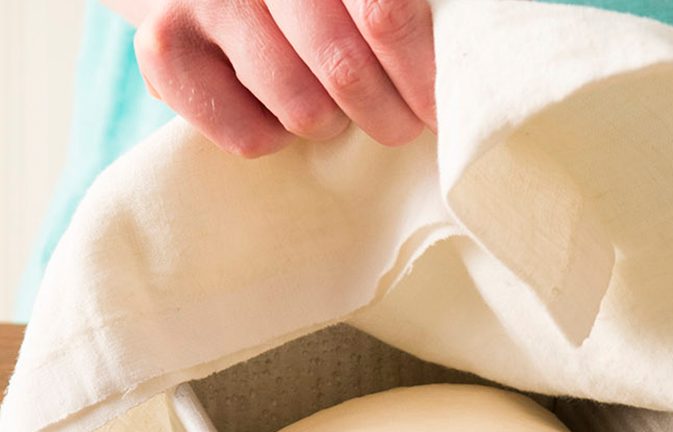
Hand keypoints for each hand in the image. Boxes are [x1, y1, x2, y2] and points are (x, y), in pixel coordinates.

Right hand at [133, 0, 435, 157]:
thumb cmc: (321, 3)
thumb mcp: (360, 2)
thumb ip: (406, 16)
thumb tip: (467, 69)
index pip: (387, 14)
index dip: (424, 75)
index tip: (439, 106)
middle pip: (345, 70)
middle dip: (387, 116)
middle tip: (399, 122)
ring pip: (303, 110)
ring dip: (327, 122)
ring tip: (325, 102)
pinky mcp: (164, 47)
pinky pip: (250, 137)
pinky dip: (272, 137)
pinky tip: (272, 108)